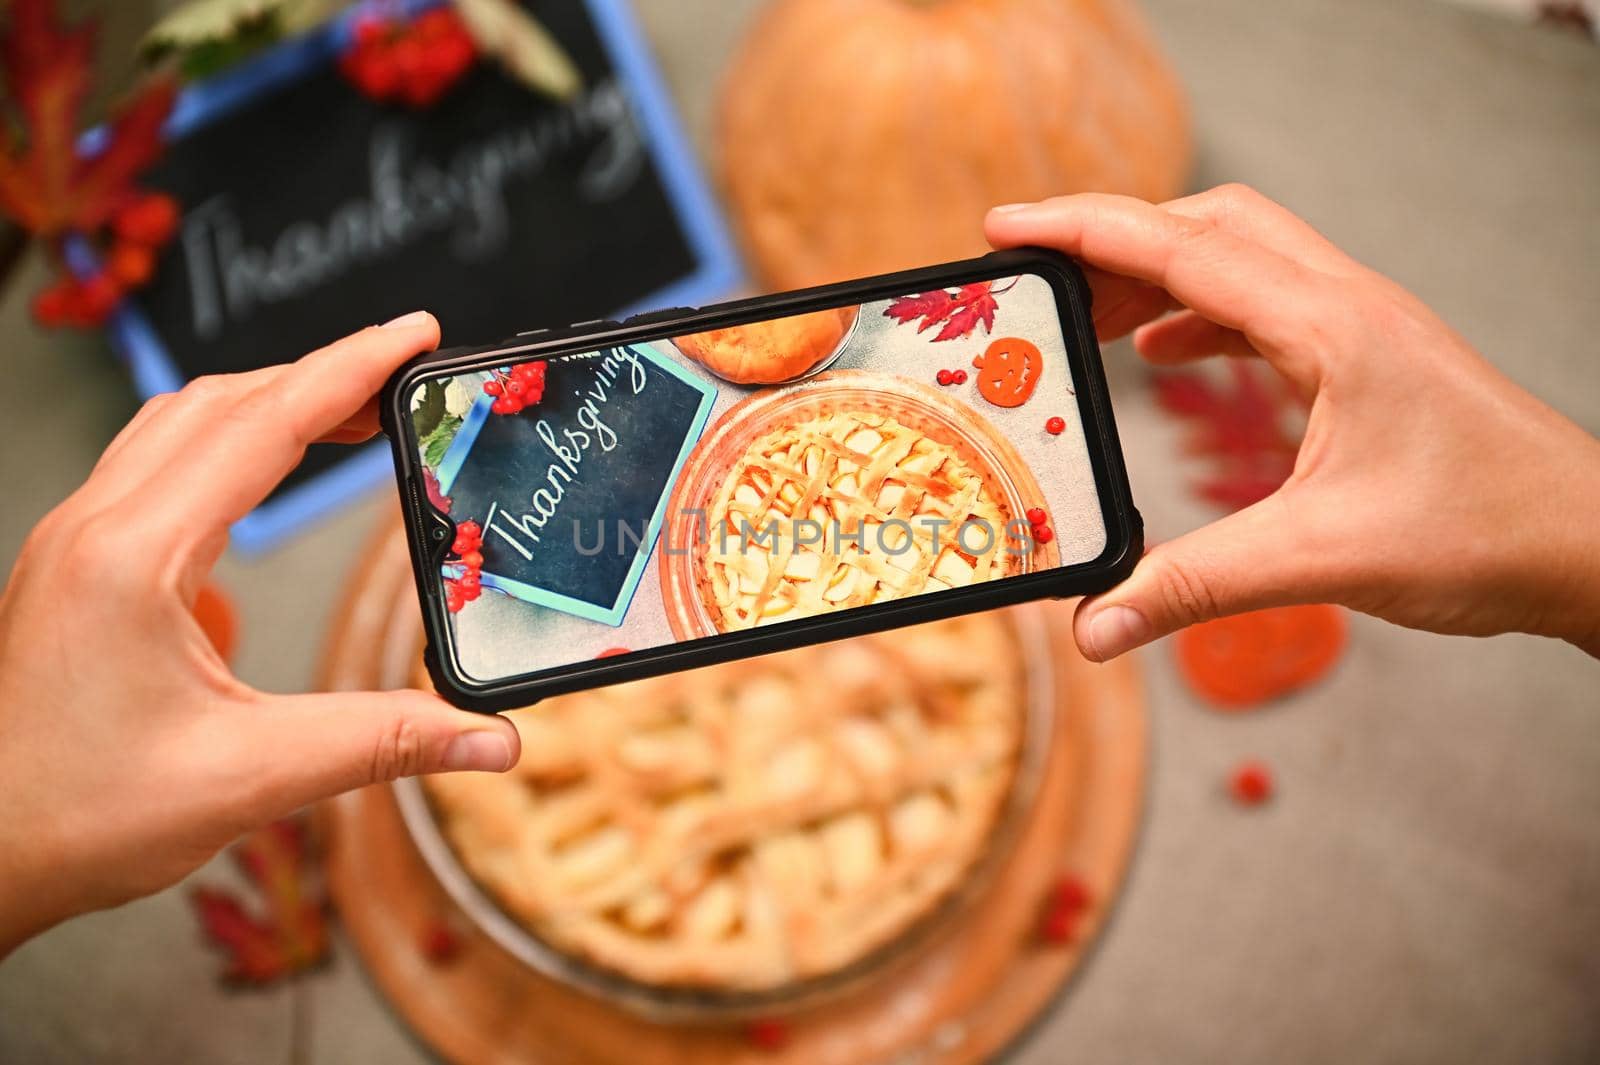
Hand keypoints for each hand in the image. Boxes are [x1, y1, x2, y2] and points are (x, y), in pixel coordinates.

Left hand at [0, 312, 519, 954]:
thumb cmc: (79, 815)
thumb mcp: (251, 777)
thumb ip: (381, 742)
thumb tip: (487, 738)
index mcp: (135, 557)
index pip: (263, 425)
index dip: (351, 369)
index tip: (416, 333)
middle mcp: (95, 529)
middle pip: (222, 402)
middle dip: (321, 376)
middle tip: (403, 374)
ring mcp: (77, 543)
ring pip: (181, 427)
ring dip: (269, 406)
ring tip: (349, 415)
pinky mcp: (79, 567)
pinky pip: (155, 471)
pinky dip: (225, 451)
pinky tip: (260, 495)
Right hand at [987, 185, 1599, 661]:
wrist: (1589, 544)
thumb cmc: (1487, 531)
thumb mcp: (1321, 559)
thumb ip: (1194, 586)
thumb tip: (1096, 624)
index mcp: (1330, 327)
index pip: (1180, 248)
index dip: (1083, 230)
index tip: (1006, 228)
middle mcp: (1345, 306)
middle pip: (1207, 225)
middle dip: (1111, 238)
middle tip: (1037, 274)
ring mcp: (1360, 327)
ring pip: (1239, 259)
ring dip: (1156, 274)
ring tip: (1088, 317)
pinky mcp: (1368, 358)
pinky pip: (1265, 306)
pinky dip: (1200, 315)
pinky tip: (1169, 356)